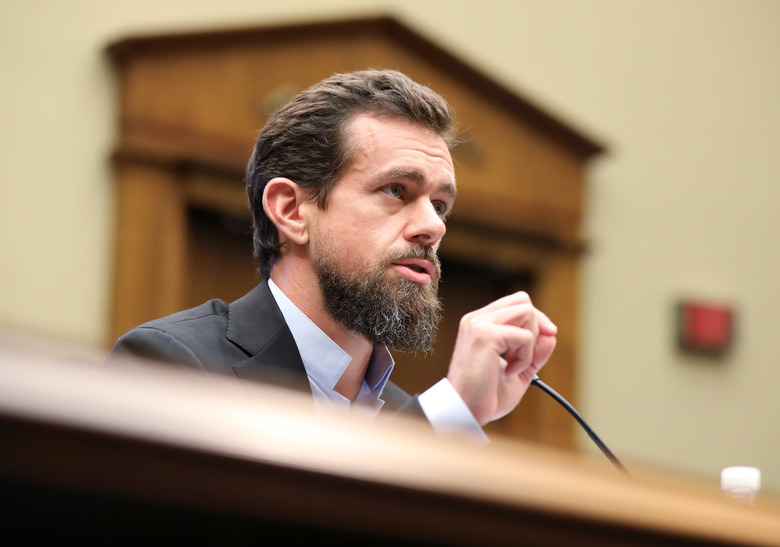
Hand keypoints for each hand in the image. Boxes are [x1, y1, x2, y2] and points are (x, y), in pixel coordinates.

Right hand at [446, 291, 556, 425]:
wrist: (466, 412)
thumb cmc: (486, 395)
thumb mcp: (519, 370)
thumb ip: (535, 351)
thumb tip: (551, 334)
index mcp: (480, 323)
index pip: (516, 303)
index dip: (535, 320)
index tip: (542, 343)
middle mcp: (477, 319)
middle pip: (523, 301)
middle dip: (537, 328)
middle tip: (528, 357)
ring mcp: (479, 324)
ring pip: (527, 312)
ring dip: (531, 344)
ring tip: (515, 366)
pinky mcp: (485, 335)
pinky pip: (525, 337)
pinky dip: (525, 358)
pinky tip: (509, 373)